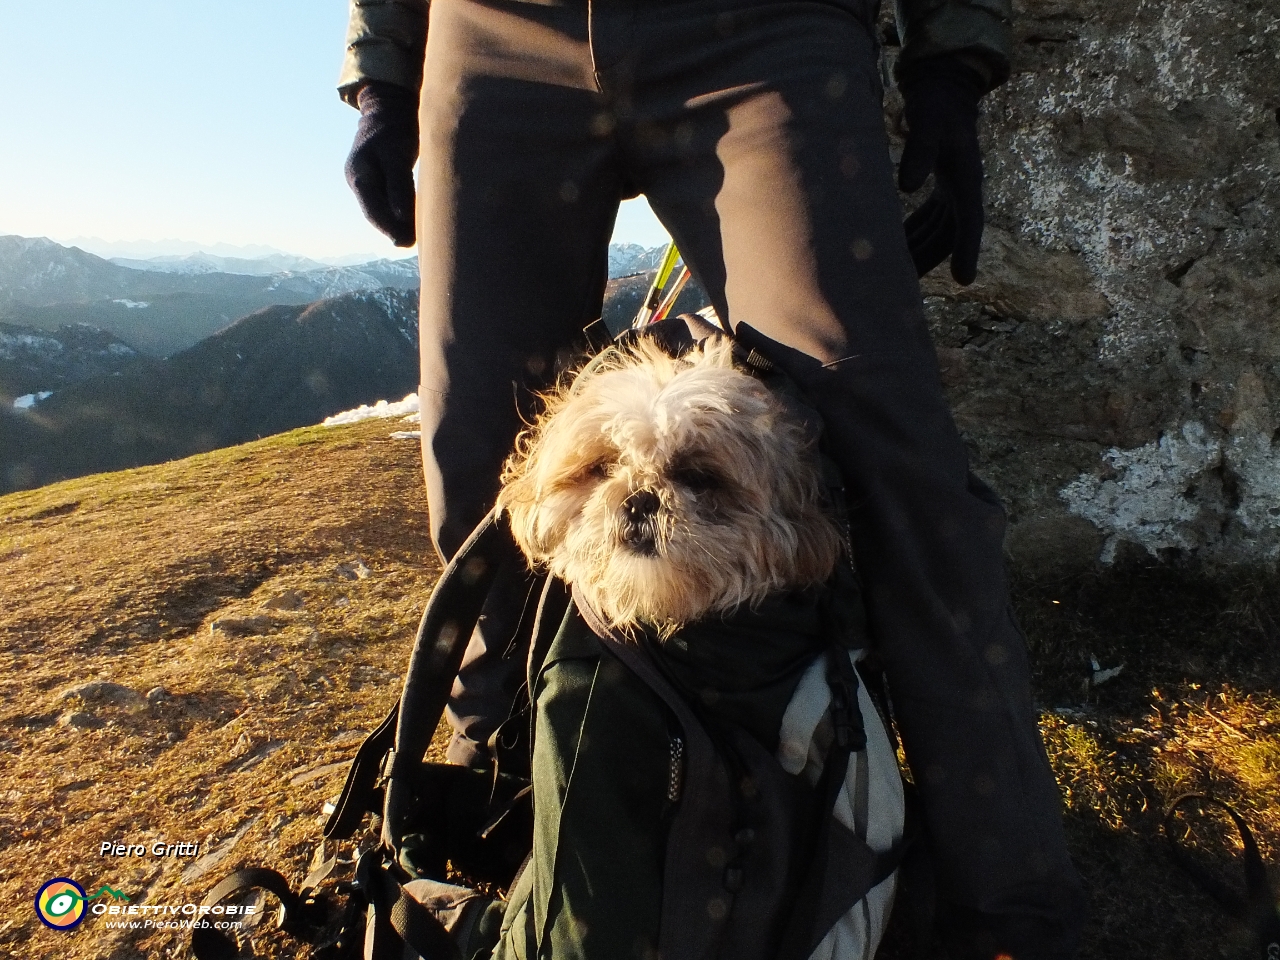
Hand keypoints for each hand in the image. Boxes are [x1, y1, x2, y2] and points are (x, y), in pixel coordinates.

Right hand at [345, 82, 419, 247]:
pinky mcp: (379, 179)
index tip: (406, 242)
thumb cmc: (394, 129)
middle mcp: (359, 181)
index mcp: (359, 176)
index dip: (389, 229)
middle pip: (377, 214)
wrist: (388, 108)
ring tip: (417, 238)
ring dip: (398, 224)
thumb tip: (400, 219)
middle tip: (414, 244)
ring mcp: (367, 180)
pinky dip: (400, 212)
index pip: (373, 211)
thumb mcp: (396, 155)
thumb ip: (399, 186)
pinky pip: (389, 202)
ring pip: (383, 210)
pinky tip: (415, 221)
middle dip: (395, 230)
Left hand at [898, 58, 987, 284]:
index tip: (965, 280)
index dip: (967, 251)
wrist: (943, 89)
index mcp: (967, 178)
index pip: (970, 222)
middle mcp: (965, 189)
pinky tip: (893, 247)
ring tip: (894, 276)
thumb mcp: (927, 123)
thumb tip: (906, 186)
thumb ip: (918, 151)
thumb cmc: (936, 105)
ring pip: (938, 231)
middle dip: (930, 261)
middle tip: (907, 291)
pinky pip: (929, 219)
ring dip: (919, 251)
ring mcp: (954, 189)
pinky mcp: (941, 186)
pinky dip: (914, 234)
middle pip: (950, 235)